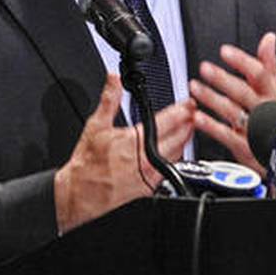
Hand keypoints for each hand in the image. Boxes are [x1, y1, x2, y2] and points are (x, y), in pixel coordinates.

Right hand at [54, 73, 195, 233]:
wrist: (80, 194)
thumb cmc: (86, 164)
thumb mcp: (95, 126)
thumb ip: (108, 100)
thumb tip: (114, 80)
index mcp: (135, 140)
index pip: (168, 121)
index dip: (183, 110)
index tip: (190, 104)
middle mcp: (146, 159)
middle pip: (179, 138)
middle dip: (189, 124)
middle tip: (195, 114)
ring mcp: (150, 175)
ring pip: (178, 154)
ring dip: (185, 141)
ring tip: (188, 130)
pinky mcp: (150, 187)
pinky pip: (170, 170)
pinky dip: (176, 158)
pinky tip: (175, 153)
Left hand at [189, 32, 275, 171]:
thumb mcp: (275, 90)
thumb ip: (269, 64)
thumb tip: (269, 38)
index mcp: (272, 94)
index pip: (260, 74)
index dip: (242, 62)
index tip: (225, 51)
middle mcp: (264, 110)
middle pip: (244, 92)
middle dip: (223, 79)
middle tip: (204, 67)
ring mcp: (255, 129)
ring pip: (232, 112)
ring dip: (212, 99)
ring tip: (194, 87)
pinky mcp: (245, 148)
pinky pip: (227, 136)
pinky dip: (211, 126)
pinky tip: (197, 117)